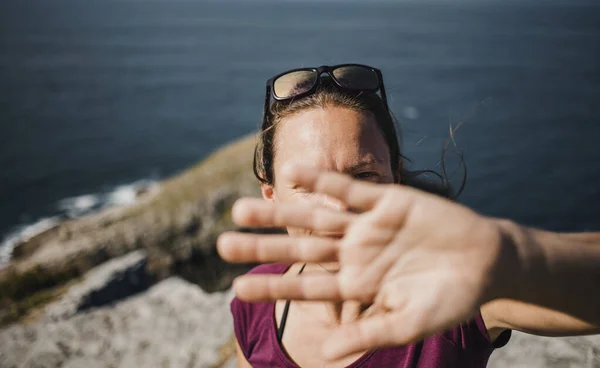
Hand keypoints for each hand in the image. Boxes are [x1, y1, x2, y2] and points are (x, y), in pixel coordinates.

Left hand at [218, 165, 514, 359]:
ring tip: (239, 208)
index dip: (271, 288)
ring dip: (279, 212)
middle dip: (262, 247)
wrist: (486, 263)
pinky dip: (321, 181)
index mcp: (356, 284)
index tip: (235, 289)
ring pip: (314, 217)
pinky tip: (291, 175)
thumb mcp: (408, 322)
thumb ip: (367, 332)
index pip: (305, 287)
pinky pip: (347, 189)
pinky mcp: (385, 200)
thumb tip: (326, 353)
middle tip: (222, 244)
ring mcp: (366, 226)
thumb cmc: (450, 299)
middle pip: (299, 250)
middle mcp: (354, 253)